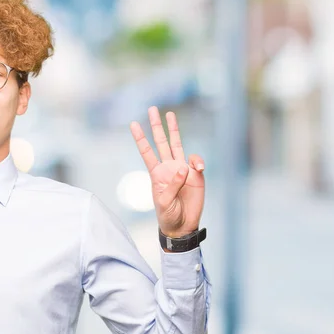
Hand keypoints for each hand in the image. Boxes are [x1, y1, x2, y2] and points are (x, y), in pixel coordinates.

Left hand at [130, 106, 204, 237]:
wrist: (183, 225)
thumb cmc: (168, 214)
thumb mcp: (164, 202)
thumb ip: (172, 184)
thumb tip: (183, 167)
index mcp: (156, 173)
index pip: (147, 152)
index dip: (140, 138)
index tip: (133, 124)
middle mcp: (168, 168)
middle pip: (161, 142)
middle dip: (156, 126)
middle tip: (152, 109)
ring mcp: (182, 170)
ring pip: (177, 144)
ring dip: (174, 130)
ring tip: (170, 114)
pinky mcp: (196, 175)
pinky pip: (196, 162)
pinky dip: (197, 161)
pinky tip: (199, 168)